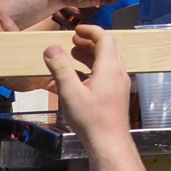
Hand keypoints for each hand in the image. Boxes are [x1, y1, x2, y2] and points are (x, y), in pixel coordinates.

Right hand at [45, 25, 131, 145]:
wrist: (108, 142)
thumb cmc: (91, 119)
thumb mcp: (70, 92)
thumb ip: (60, 69)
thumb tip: (51, 48)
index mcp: (110, 68)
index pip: (105, 39)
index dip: (91, 30)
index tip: (76, 28)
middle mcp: (118, 74)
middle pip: (107, 49)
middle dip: (89, 42)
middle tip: (72, 40)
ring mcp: (119, 85)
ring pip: (106, 62)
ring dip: (90, 55)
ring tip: (72, 54)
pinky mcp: (116, 95)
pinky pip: (105, 75)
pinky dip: (91, 70)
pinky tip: (76, 77)